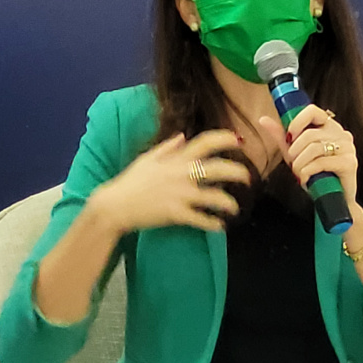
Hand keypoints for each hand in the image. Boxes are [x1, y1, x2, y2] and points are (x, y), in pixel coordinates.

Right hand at [94, 130, 251, 233]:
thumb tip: (183, 135)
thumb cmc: (131, 181)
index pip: (205, 142)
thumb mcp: (148, 158)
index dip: (225, 138)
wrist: (115, 205)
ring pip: (215, 197)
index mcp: (176, 159)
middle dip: (237, 173)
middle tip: (248, 179)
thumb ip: (168, 147)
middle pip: (218, 169)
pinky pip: (202, 219)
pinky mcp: (177, 213)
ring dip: (229, 204)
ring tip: (234, 209)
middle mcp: (182, 174)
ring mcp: (181, 194)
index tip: (240, 140)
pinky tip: (220, 227)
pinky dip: (213, 224)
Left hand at [258, 106, 358, 211]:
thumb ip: (282, 136)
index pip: (312, 111)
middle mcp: (341, 133)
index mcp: (329, 126)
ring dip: (300, 164)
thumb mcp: (295, 154)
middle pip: (310, 134)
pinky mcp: (350, 163)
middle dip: (295, 152)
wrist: (332, 199)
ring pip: (314, 148)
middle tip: (293, 164)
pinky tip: (305, 179)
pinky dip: (308, 172)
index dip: (297, 122)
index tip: (289, 137)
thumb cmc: (315, 174)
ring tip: (298, 173)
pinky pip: (322, 162)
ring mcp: (348, 148)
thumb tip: (263, 119)